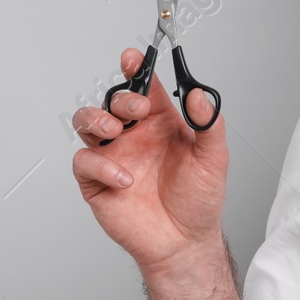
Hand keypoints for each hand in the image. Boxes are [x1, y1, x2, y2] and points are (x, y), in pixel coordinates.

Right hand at [71, 47, 228, 274]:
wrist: (184, 241)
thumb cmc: (198, 199)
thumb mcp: (214, 159)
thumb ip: (209, 124)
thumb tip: (200, 93)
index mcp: (160, 122)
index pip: (143, 86)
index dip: (135, 68)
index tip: (132, 57)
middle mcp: (134, 135)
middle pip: (113, 100)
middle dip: (121, 98)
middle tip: (138, 111)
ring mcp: (113, 156)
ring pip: (87, 122)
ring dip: (96, 118)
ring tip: (116, 130)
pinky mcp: (96, 181)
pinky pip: (85, 161)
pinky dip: (102, 165)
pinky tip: (125, 179)